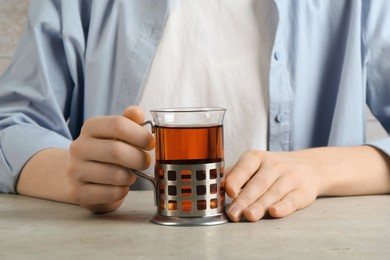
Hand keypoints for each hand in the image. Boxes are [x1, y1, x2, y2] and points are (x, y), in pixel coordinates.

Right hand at [67, 106, 153, 212]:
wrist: (82, 176)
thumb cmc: (107, 151)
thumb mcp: (118, 133)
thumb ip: (129, 121)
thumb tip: (138, 113)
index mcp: (91, 127)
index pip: (118, 124)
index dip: (140, 135)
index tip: (150, 143)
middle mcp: (79, 147)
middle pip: (117, 151)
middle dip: (139, 159)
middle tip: (145, 162)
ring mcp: (75, 170)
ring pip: (115, 175)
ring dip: (131, 177)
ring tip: (130, 175)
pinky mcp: (77, 192)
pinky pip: (111, 193)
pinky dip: (122, 191)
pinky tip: (120, 187)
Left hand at [225, 145, 389, 221]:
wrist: (309, 166)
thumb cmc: (271, 169)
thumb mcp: (253, 165)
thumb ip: (235, 175)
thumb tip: (216, 187)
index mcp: (256, 157)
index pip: (244, 167)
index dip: (236, 179)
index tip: (229, 191)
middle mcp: (273, 165)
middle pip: (257, 184)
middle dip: (244, 200)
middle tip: (233, 213)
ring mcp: (289, 177)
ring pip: (273, 193)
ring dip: (260, 206)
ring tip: (249, 216)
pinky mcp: (302, 191)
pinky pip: (291, 200)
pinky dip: (283, 207)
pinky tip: (274, 212)